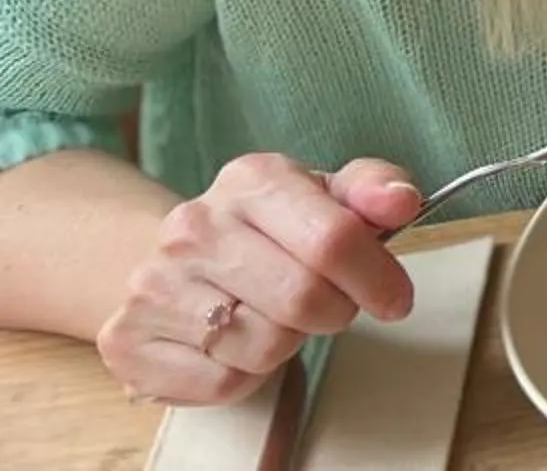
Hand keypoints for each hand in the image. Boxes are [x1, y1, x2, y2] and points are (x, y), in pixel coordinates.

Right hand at [98, 156, 417, 404]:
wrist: (173, 261)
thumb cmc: (267, 231)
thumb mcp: (324, 196)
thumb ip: (373, 191)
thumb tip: (402, 201)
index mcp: (252, 180)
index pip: (334, 238)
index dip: (377, 277)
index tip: (395, 298)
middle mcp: (194, 227)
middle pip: (303, 299)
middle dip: (334, 312)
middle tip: (329, 306)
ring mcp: (154, 285)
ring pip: (263, 347)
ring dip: (286, 344)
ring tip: (272, 316)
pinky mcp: (128, 343)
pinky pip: (222, 383)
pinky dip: (244, 375)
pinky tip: (233, 344)